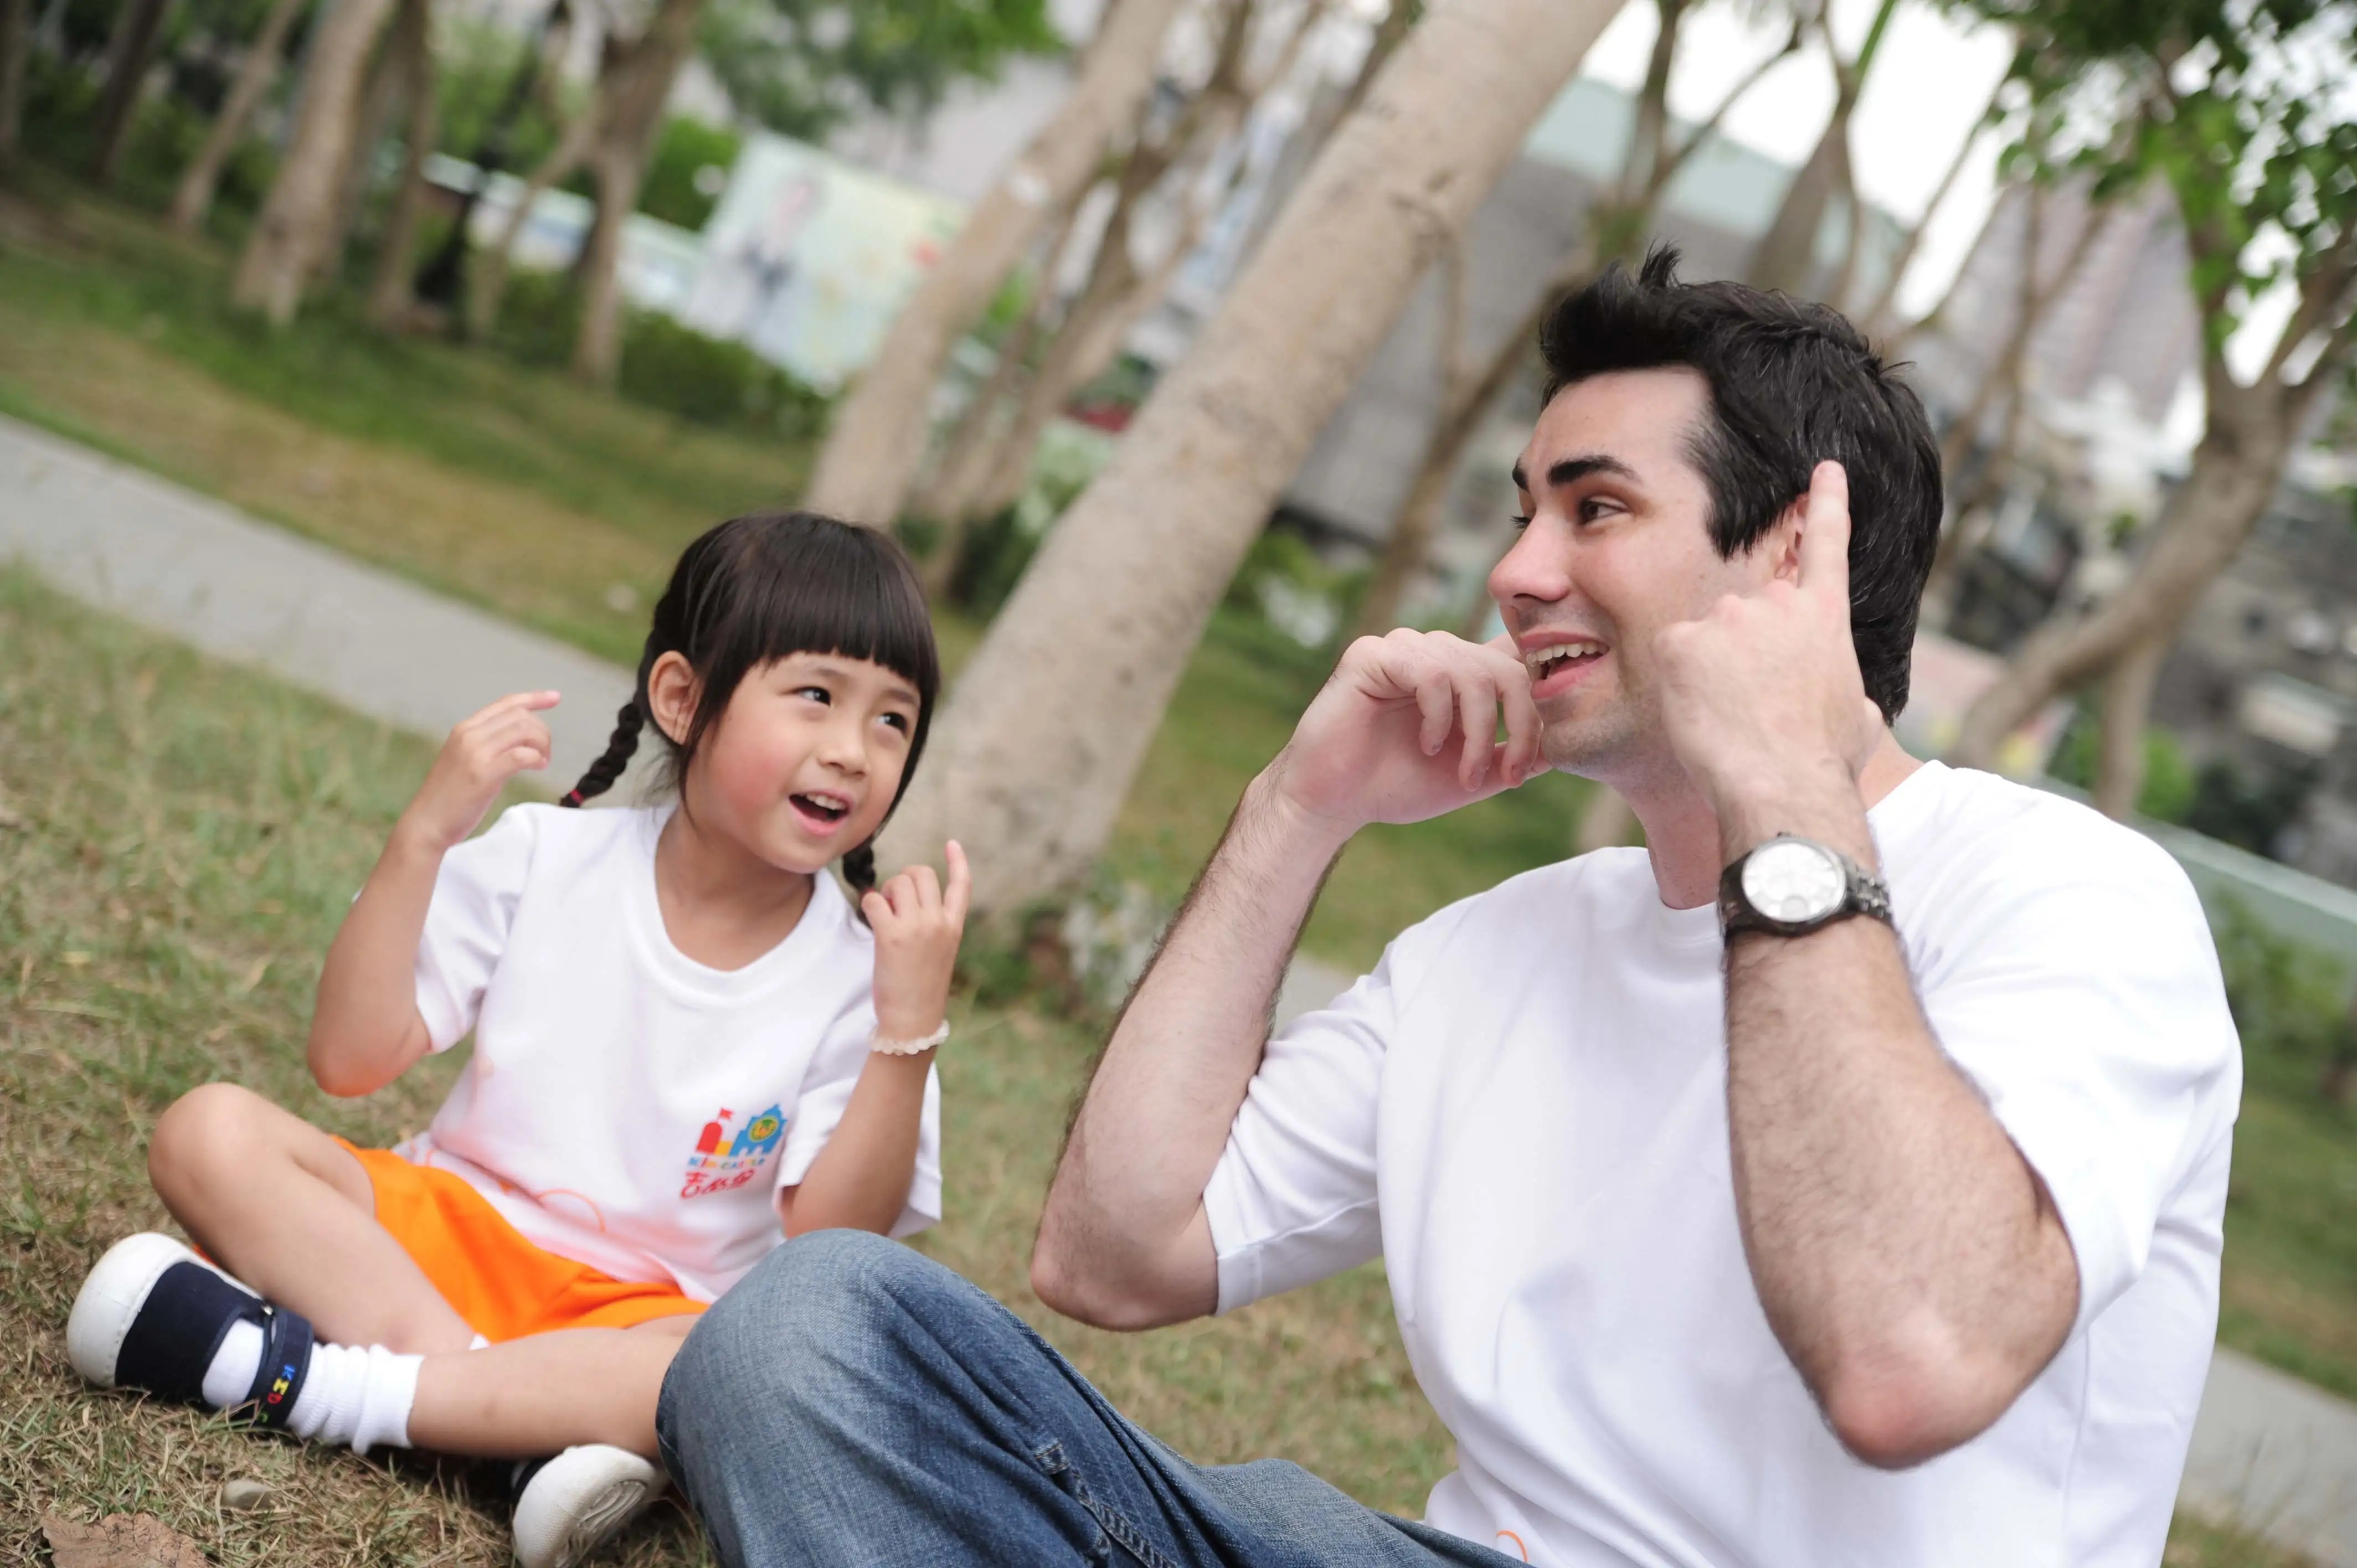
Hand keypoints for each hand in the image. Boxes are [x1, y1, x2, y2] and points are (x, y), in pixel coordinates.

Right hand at [397, 691, 560, 853]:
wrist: (426, 823)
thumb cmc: (449, 797)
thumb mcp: (465, 760)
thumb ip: (487, 745)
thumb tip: (520, 742)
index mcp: (464, 729)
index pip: (505, 703)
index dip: (534, 698)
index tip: (555, 697)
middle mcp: (469, 734)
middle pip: (520, 715)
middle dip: (542, 731)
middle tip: (546, 754)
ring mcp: (475, 753)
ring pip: (524, 730)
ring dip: (542, 745)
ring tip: (542, 762)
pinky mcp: (483, 773)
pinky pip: (522, 755)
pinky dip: (537, 758)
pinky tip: (538, 767)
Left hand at [865, 840, 971, 1044]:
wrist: (913, 1020)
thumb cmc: (921, 990)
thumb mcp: (939, 954)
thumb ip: (932, 926)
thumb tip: (904, 900)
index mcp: (954, 927)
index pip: (962, 885)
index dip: (957, 861)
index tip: (951, 844)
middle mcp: (939, 922)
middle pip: (922, 873)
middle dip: (904, 878)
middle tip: (895, 901)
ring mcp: (916, 927)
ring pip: (898, 882)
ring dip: (886, 891)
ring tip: (883, 914)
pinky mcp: (890, 935)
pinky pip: (874, 899)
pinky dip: (868, 904)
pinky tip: (871, 920)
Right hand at [1264, 629, 1544, 838]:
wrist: (1334, 802)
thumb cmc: (1397, 787)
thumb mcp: (1473, 776)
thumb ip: (1514, 757)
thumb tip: (1563, 747)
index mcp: (1462, 674)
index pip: (1518, 660)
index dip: (1543, 693)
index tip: (1546, 747)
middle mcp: (1438, 653)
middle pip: (1507, 668)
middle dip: (1520, 725)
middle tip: (1510, 775)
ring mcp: (1405, 649)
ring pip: (1473, 672)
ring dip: (1477, 731)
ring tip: (1463, 774)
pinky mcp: (1373, 654)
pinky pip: (1430, 674)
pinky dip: (1439, 718)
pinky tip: (1427, 745)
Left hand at [1652, 463, 1883, 848]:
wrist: (1785, 785)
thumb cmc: (1823, 764)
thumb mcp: (1857, 720)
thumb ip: (1847, 691)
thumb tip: (1852, 703)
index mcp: (1824, 618)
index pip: (1826, 544)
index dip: (1826, 503)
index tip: (1825, 468)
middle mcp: (1775, 604)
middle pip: (1744, 614)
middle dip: (1740, 654)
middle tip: (1749, 704)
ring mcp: (1726, 618)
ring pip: (1703, 639)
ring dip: (1708, 672)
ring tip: (1729, 717)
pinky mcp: (1680, 640)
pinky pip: (1668, 657)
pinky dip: (1677, 685)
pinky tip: (1700, 714)